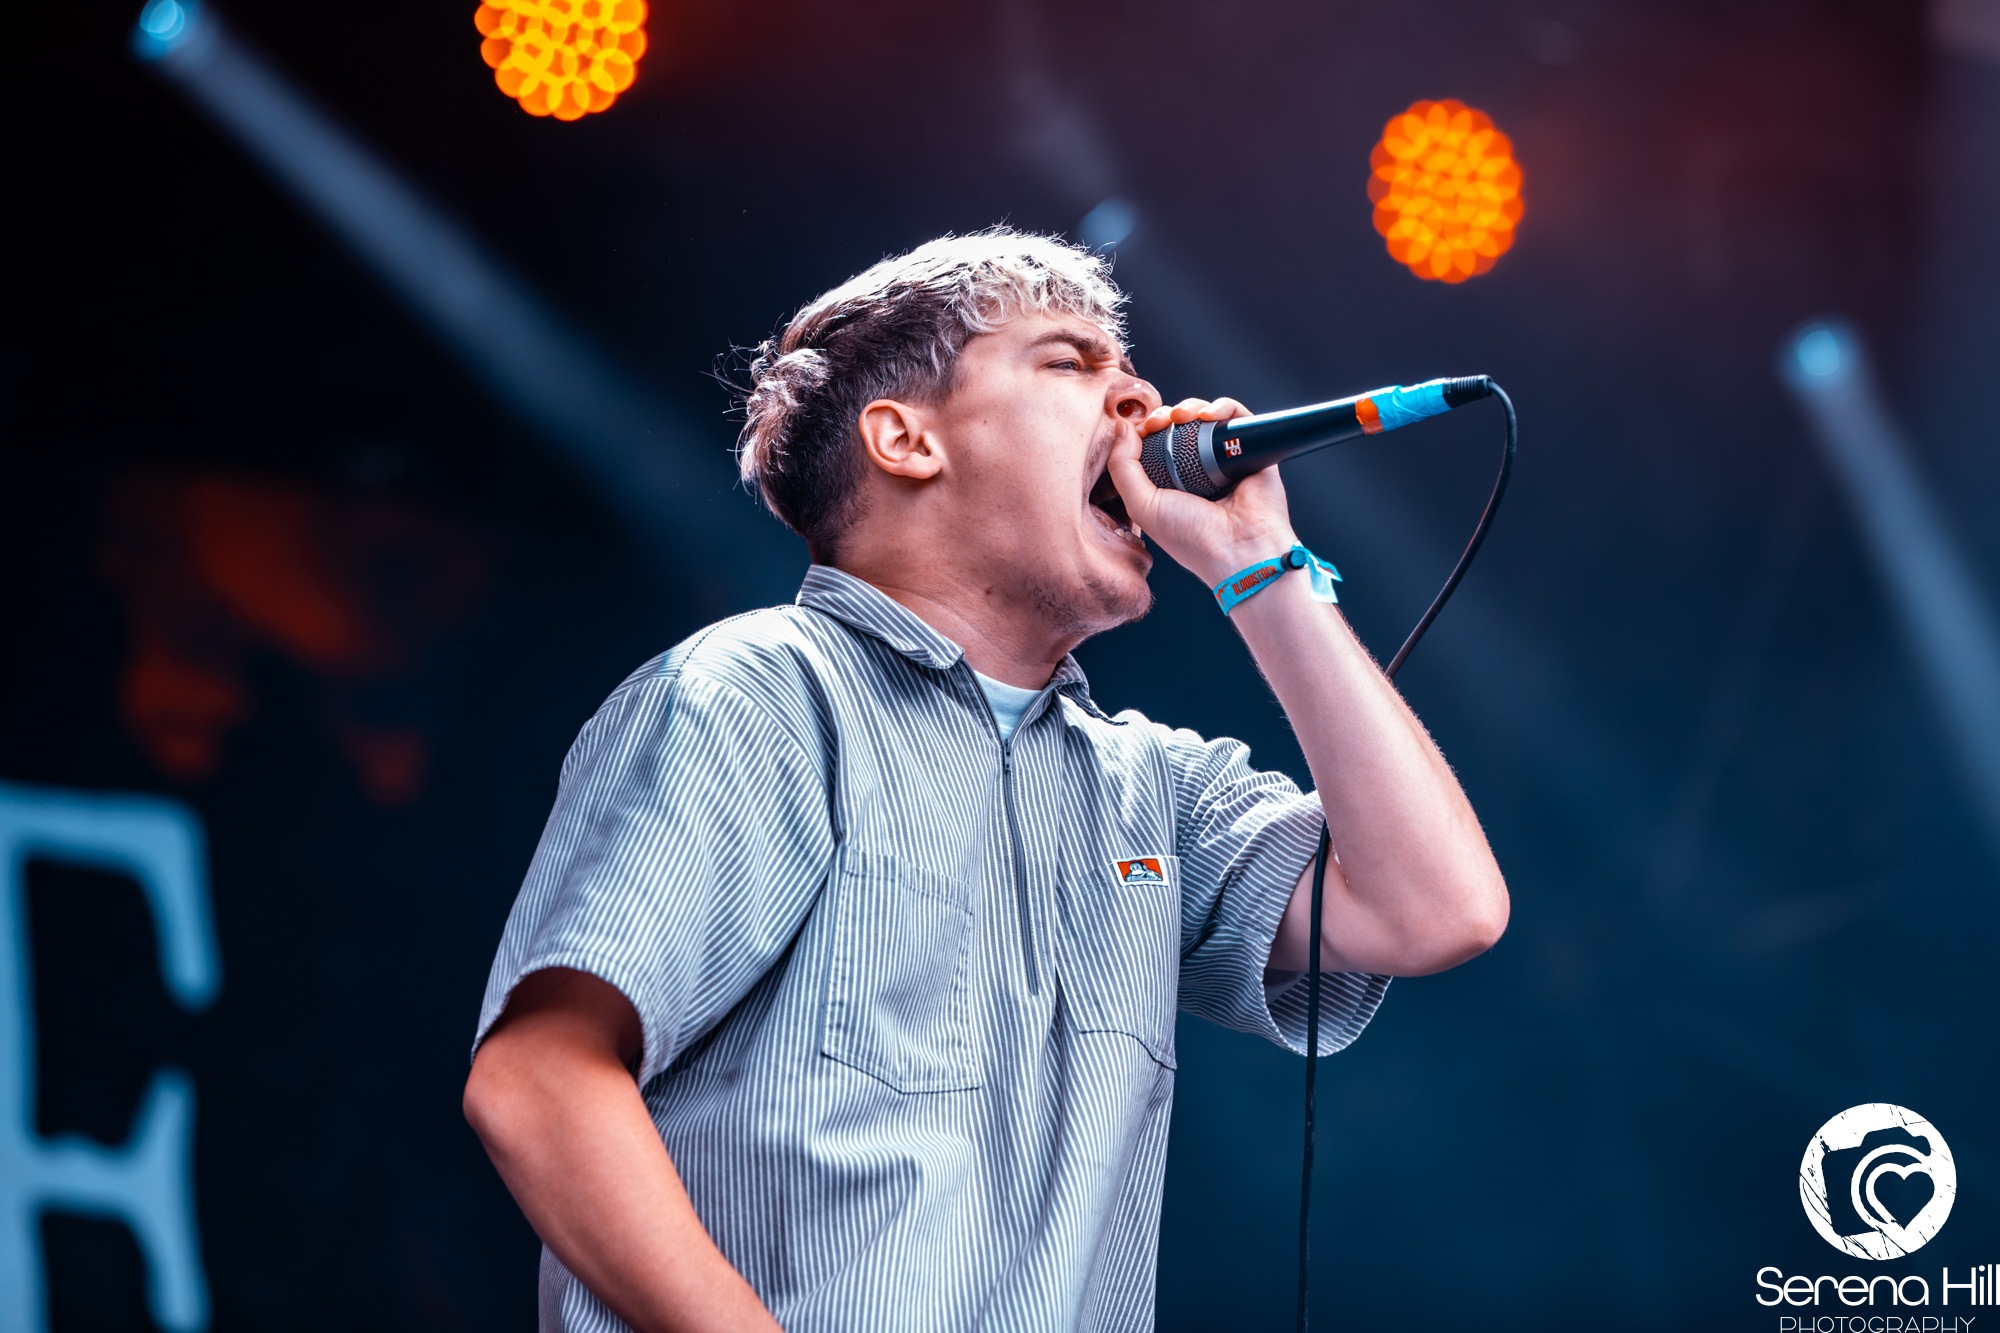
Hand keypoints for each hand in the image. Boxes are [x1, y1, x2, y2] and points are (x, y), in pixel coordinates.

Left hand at [1107, 396, 1299, 587]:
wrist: (1241, 549)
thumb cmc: (1192, 537)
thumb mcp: (1142, 506)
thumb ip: (1122, 467)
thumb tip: (1122, 428)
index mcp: (1171, 485)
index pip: (1154, 445)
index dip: (1144, 430)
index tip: (1139, 428)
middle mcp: (1198, 471)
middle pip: (1179, 427)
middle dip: (1165, 416)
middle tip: (1159, 421)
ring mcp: (1226, 459)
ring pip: (1206, 418)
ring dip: (1191, 407)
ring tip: (1183, 416)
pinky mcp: (1252, 451)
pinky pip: (1238, 418)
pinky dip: (1223, 407)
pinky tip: (1210, 415)